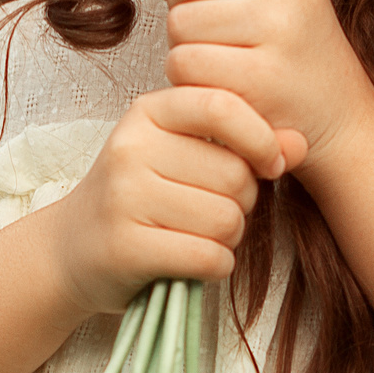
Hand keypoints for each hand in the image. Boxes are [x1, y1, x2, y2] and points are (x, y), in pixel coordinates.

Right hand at [42, 85, 303, 317]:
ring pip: (225, 219)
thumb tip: (300, 144)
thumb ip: (247, 144)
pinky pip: (207, 256)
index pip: (221, 106)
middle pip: (234, 174)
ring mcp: (123, 196)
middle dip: (243, 202)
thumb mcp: (188, 156)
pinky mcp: (124, 246)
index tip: (272, 164)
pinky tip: (197, 261)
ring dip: (229, 238)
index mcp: (149, 112)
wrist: (73, 249)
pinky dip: (216, 266)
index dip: (261, 137)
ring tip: (201, 236)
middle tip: (216, 212)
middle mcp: (131, 146)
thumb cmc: (145, 197)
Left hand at [128, 0, 373, 173]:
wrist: (337, 114)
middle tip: (220, 36)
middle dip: (185, 8)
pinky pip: (185, 63)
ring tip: (223, 61)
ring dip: (185, 48)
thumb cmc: (285, 48)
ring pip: (179, 22)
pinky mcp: (262, 75)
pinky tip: (220, 86)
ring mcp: (279, 27)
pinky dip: (189, 80)